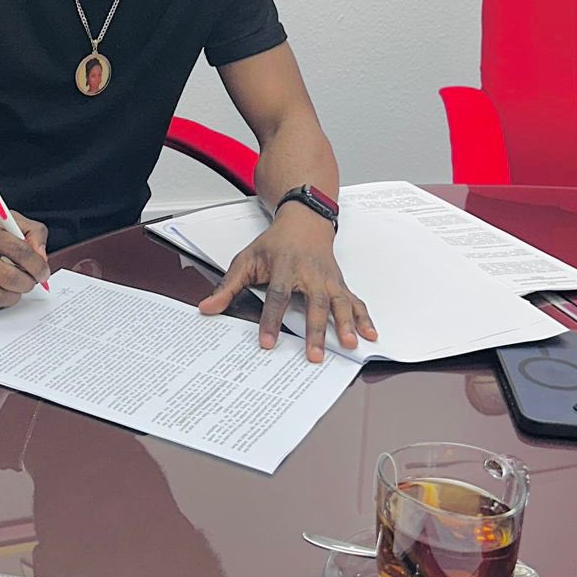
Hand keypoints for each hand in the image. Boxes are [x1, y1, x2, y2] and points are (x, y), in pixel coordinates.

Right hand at [0, 211, 49, 310]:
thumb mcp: (3, 220)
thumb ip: (31, 232)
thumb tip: (42, 259)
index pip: (18, 250)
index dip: (37, 264)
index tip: (43, 271)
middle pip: (9, 278)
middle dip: (28, 283)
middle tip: (30, 280)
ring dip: (13, 295)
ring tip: (12, 285)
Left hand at [197, 201, 377, 361]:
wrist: (304, 221)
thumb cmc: (275, 243)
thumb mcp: (247, 259)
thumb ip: (228, 285)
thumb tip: (207, 307)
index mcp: (284, 266)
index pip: (277, 296)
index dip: (271, 320)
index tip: (267, 343)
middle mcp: (309, 273)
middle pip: (314, 303)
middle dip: (315, 330)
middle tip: (314, 355)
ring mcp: (328, 279)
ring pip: (339, 302)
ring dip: (345, 324)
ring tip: (349, 345)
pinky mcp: (340, 283)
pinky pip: (354, 301)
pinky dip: (364, 317)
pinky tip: (370, 334)